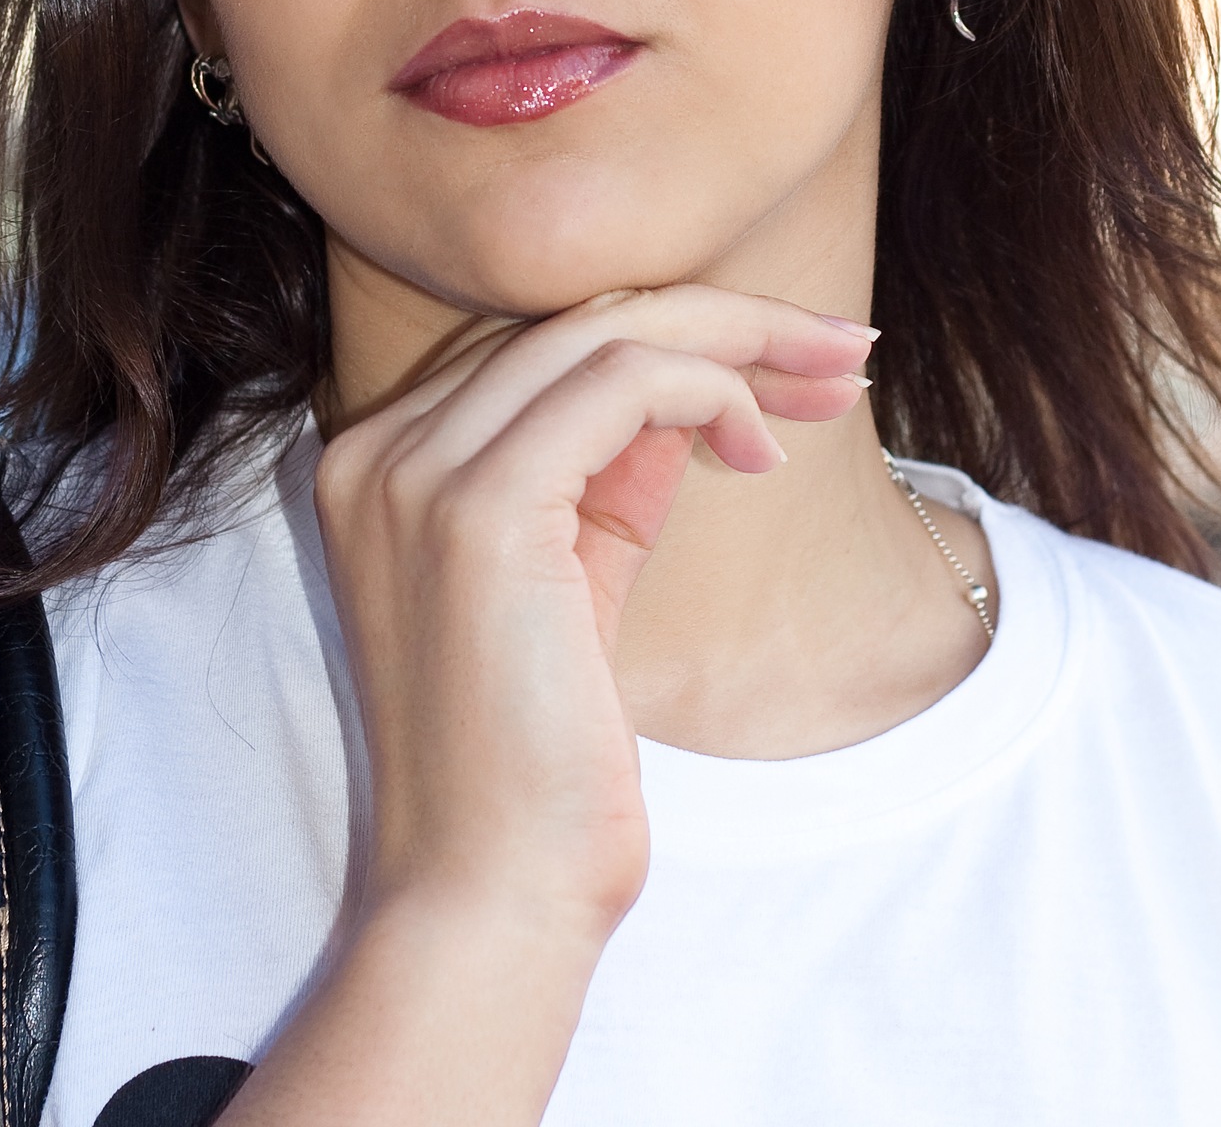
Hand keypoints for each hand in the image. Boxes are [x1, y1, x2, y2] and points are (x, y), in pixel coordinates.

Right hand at [314, 285, 872, 946]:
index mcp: (385, 464)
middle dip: (728, 320)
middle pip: (576, 321)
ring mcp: (413, 472)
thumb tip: (699, 388)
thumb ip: (610, 476)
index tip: (790, 362)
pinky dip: (711, 391)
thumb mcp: (579, 579)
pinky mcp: (473, 507)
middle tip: (842, 347)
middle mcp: (378, 450)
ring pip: (605, 332)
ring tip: (835, 382)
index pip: (546, 346)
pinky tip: (764, 449)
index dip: (679, 335)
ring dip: (741, 341)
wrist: (489, 900)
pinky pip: (621, 384)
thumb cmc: (540, 761)